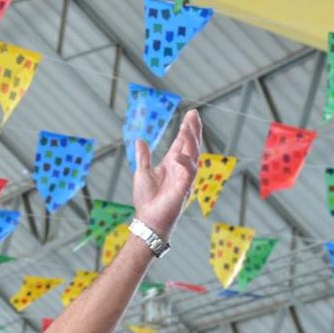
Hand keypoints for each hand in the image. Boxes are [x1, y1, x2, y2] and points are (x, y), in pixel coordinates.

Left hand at [132, 109, 202, 239]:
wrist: (148, 219)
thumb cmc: (147, 199)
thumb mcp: (142, 173)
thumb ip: (143, 156)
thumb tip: (139, 140)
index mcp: (172, 164)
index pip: (182, 143)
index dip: (186, 129)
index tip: (190, 113)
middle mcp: (180, 168)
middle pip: (191, 145)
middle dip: (193, 130)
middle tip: (194, 115)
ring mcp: (184, 177)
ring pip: (194, 155)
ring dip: (191, 141)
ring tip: (187, 127)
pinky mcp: (184, 188)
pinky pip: (190, 172)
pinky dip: (185, 162)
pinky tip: (178, 155)